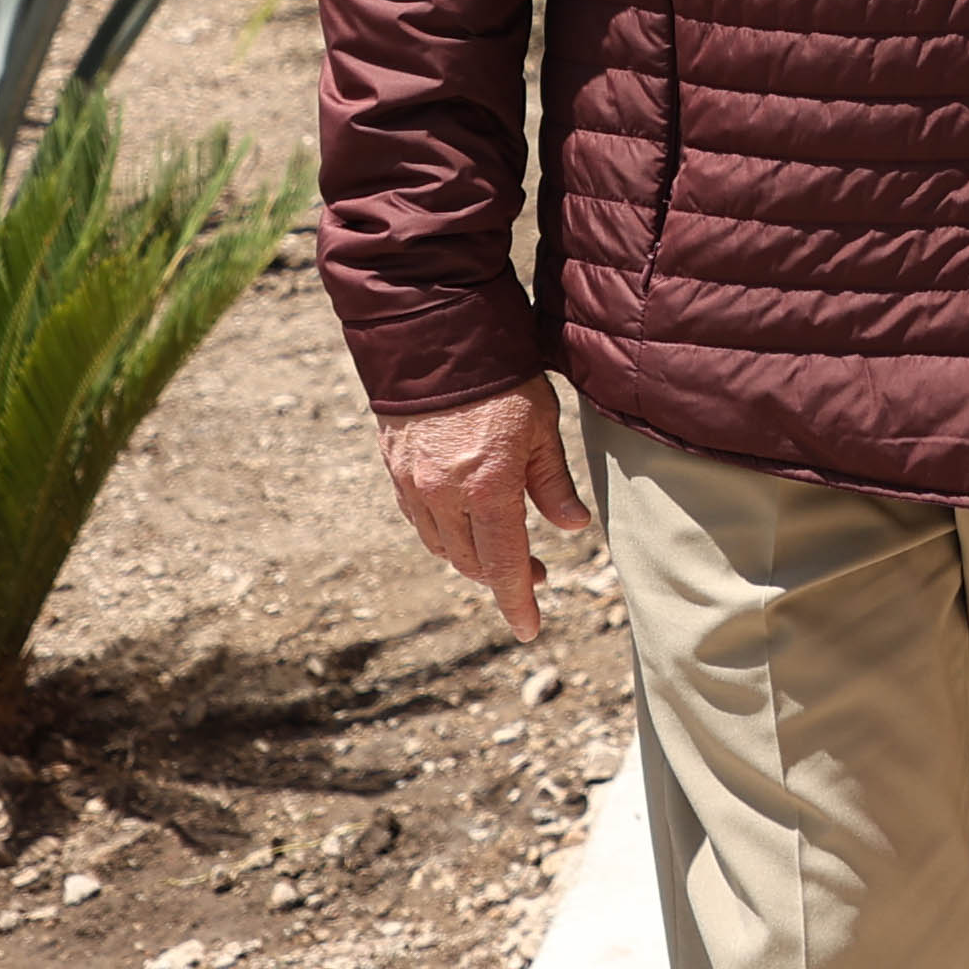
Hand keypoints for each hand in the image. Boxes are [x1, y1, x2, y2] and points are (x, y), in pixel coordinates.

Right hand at [381, 379, 590, 639]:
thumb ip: (552, 482)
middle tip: (535, 575)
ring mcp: (414, 484)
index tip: (529, 629)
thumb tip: (573, 527)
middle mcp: (443, 496)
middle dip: (502, 578)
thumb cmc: (501, 377)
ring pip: (441, 546)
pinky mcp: (395, 469)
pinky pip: (419, 520)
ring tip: (504, 552)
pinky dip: (444, 535)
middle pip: (471, 562)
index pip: (504, 564)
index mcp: (487, 488)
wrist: (434, 338)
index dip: (516, 601)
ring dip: (472, 559)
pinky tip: (465, 527)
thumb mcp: (542, 427)